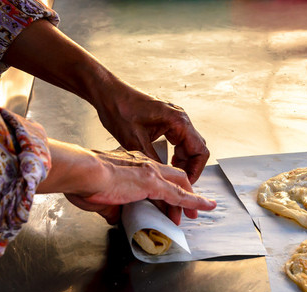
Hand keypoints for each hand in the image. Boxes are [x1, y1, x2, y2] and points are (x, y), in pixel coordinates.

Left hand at [3, 19, 209, 183]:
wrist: (106, 93)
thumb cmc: (118, 108)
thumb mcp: (134, 141)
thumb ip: (152, 162)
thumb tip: (160, 181)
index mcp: (177, 121)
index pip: (200, 151)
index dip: (195, 171)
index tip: (187, 184)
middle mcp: (180, 118)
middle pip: (198, 149)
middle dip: (190, 168)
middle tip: (179, 184)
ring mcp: (175, 118)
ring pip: (190, 146)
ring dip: (184, 162)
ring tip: (172, 176)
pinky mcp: (167, 120)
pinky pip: (180, 140)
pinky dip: (177, 154)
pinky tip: (167, 162)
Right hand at [38, 140, 216, 224]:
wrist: (82, 172)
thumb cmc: (82, 181)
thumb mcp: (99, 197)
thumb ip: (111, 207)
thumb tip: (115, 216)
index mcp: (130, 163)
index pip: (155, 174)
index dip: (164, 187)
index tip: (168, 199)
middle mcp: (143, 163)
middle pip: (173, 176)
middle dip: (184, 192)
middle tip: (189, 208)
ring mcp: (150, 172)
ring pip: (179, 184)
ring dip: (190, 200)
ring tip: (199, 212)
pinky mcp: (154, 183)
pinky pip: (180, 195)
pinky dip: (194, 202)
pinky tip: (205, 207)